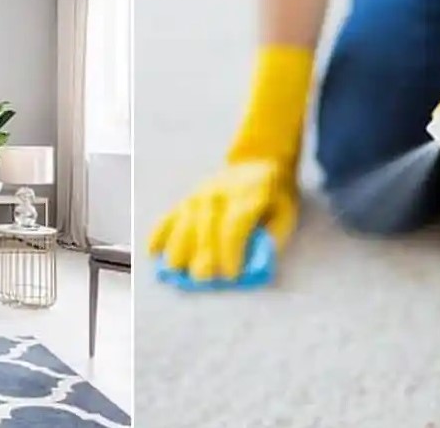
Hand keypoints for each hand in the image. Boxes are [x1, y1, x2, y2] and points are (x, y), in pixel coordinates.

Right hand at [149, 159, 297, 281]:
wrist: (258, 159)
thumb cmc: (275, 194)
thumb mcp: (286, 212)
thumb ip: (272, 238)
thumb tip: (253, 264)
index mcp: (249, 196)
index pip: (233, 227)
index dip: (230, 252)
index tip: (232, 274)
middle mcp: (220, 193)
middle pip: (206, 228)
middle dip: (204, 256)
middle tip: (204, 279)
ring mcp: (200, 194)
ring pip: (184, 223)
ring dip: (179, 249)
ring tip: (176, 271)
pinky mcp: (187, 197)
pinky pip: (169, 215)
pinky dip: (159, 233)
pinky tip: (153, 251)